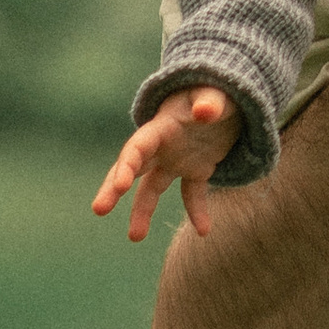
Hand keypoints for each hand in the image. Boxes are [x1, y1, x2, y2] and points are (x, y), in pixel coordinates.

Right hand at [94, 87, 241, 241]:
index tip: (121, 186)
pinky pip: (191, 194)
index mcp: (162, 126)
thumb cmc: (217, 92)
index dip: (127, 165)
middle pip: (131, 168)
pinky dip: (197, 211)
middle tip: (99, 209)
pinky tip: (204, 230)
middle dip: (113, 188)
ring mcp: (177, 159)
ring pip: (152, 188)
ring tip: (135, 236)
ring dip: (142, 211)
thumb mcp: (216, 93)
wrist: (228, 98)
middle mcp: (163, 146)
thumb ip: (211, 102)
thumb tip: (205, 112)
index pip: (137, 147)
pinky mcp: (197, 168)